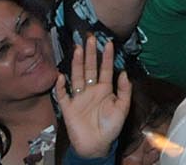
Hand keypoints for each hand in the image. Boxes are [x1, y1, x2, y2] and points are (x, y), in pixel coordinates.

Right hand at [53, 37, 131, 160]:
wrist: (96, 146)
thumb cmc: (111, 128)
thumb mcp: (122, 109)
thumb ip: (124, 91)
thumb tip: (124, 72)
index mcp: (105, 89)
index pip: (105, 69)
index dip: (107, 57)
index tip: (108, 43)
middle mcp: (91, 90)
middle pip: (89, 68)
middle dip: (90, 53)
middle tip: (90, 38)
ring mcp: (79, 97)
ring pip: (77, 76)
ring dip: (77, 63)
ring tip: (78, 48)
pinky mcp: (68, 107)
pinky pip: (63, 95)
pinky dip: (60, 86)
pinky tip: (61, 76)